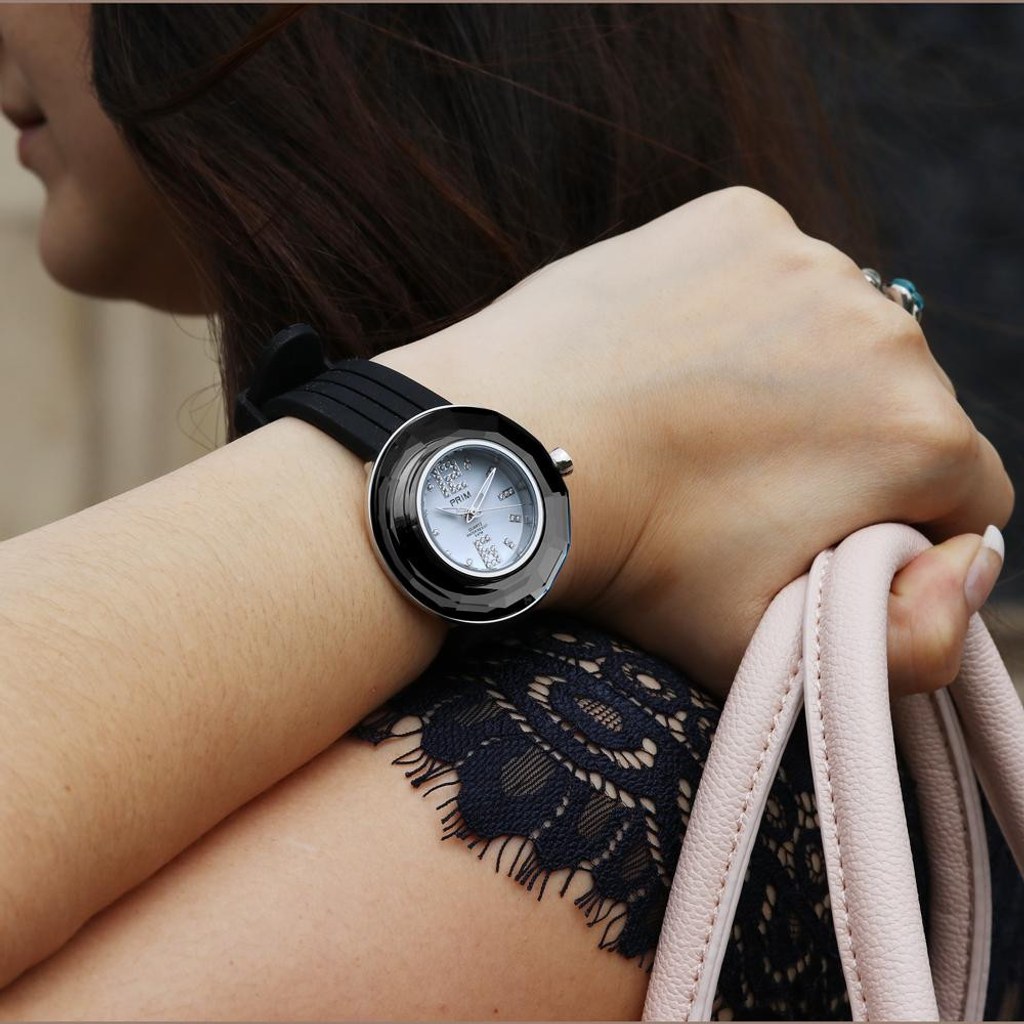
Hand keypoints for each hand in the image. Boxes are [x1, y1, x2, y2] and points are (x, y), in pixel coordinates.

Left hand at [382, 187, 1012, 696]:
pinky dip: (744, 309)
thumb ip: (913, 646)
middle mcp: (890, 329)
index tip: (819, 540)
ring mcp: (810, 260)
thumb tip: (971, 570)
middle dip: (853, 451)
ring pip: (843, 335)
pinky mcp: (741, 219)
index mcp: (919, 435)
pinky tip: (675, 352)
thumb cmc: (633, 561)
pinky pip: (774, 272)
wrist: (509, 459)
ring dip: (801, 374)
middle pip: (909, 407)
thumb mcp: (768, 647)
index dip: (901, 530)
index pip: (965, 494)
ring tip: (701, 418)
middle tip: (742, 484)